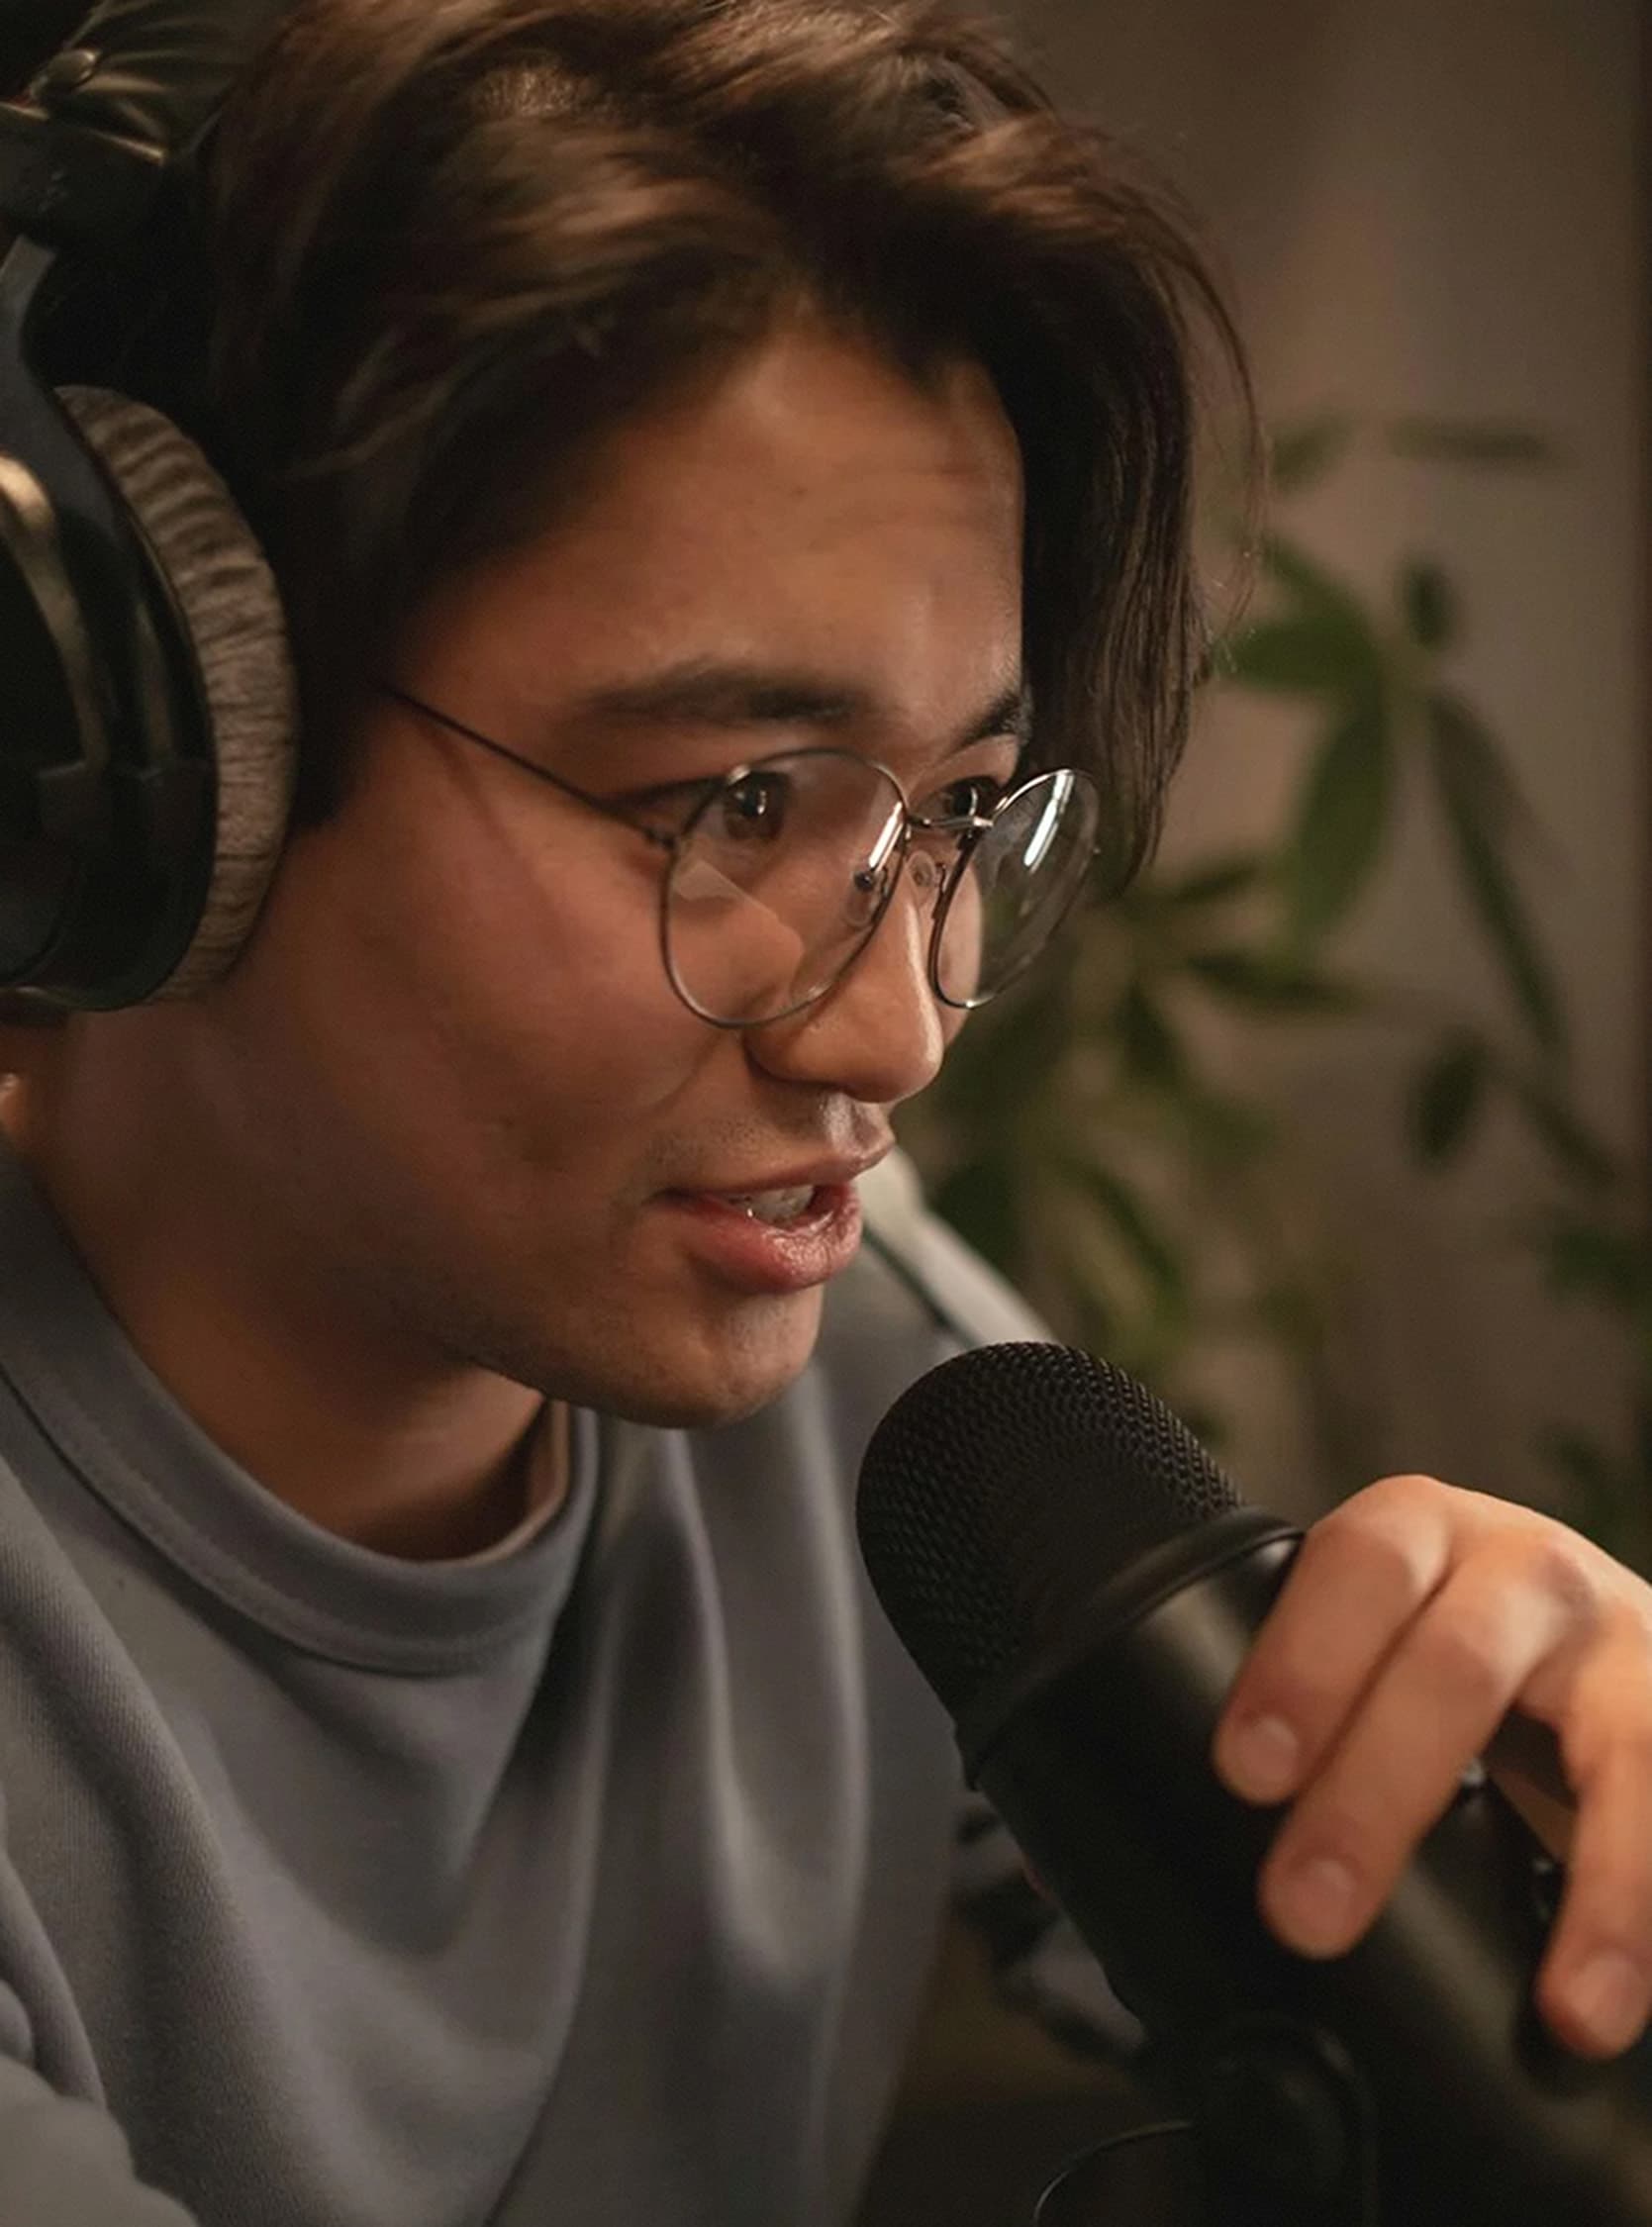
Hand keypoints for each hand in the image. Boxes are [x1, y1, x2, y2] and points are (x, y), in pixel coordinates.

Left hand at [1210, 1475, 1651, 2058]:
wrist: (1601, 1658)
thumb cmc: (1445, 1668)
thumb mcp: (1365, 1662)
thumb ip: (1270, 1735)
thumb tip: (1076, 1859)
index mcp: (1415, 1537)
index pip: (1349, 1571)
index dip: (1295, 1663)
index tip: (1243, 1774)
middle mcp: (1522, 1570)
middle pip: (1449, 1665)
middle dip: (1375, 1795)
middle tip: (1307, 1910)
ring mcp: (1623, 1643)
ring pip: (1613, 1741)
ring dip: (1589, 1884)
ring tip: (1558, 2007)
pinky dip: (1646, 1911)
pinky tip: (1611, 1997)